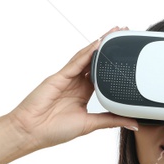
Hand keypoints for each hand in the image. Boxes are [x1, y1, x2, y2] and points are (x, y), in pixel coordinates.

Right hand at [5, 27, 138, 152]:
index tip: (127, 55)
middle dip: (109, 47)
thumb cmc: (54, 130)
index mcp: (83, 93)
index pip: (102, 74)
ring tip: (114, 31)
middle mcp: (76, 83)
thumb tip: (133, 124)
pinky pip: (75, 63)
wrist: (30, 132)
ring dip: (100, 44)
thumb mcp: (90, 125)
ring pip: (86, 57)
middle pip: (95, 60)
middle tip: (124, 32)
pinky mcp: (58, 77)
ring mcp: (67, 78)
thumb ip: (111, 120)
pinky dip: (87, 53)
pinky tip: (98, 44)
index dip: (114, 63)